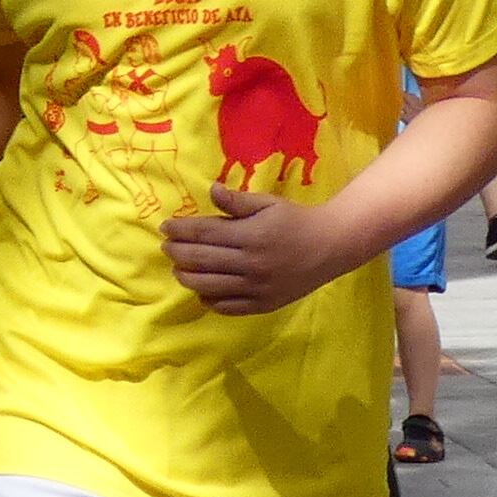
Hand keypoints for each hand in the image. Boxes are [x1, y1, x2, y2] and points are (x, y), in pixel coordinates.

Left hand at [163, 177, 346, 319]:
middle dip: (177, 253)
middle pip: (201, 260)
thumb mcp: (268, 204)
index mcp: (250, 235)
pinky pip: (229, 306)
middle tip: (165, 247)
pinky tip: (202, 292)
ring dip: (187, 278)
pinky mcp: (263, 304)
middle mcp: (250, 263)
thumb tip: (211, 190)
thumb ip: (237, 201)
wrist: (331, 246)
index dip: (181, 230)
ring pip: (209, 286)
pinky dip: (210, 301)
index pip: (204, 233)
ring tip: (178, 269)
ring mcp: (256, 287)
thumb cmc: (296, 221)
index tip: (166, 227)